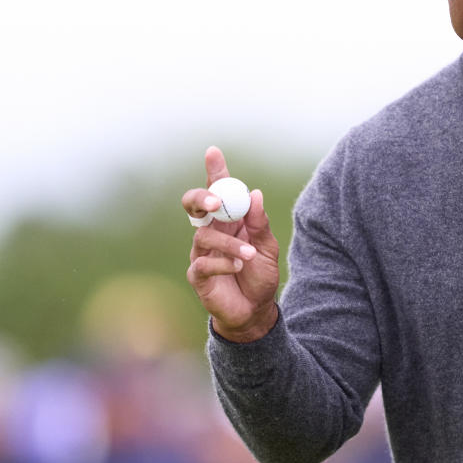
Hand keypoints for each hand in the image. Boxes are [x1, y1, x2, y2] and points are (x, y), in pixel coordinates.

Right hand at [183, 146, 279, 341]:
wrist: (256, 311)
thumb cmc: (260, 276)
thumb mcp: (268, 247)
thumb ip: (260, 223)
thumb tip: (255, 194)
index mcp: (229, 220)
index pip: (219, 190)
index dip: (215, 171)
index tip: (213, 152)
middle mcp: (212, 231)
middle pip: (194, 205)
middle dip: (201, 197)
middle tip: (215, 200)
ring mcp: (201, 252)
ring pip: (205, 236)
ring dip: (230, 244)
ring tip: (250, 255)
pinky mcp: (198, 274)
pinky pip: (204, 263)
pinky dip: (224, 262)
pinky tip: (239, 267)